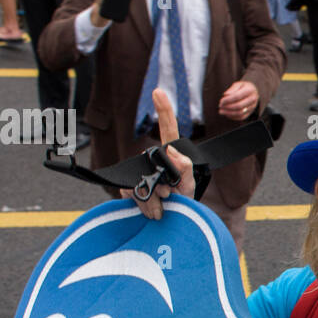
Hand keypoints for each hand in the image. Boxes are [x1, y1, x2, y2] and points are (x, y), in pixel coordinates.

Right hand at [122, 89, 195, 219]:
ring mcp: (139, 174)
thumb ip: (185, 169)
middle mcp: (153, 162)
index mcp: (170, 157)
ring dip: (153, 201)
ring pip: (139, 182)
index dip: (163, 111)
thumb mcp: (189, 187)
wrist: (171, 225)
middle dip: (161, 187)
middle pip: (151, 166)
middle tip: (170, 199)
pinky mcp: (128, 188)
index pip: (168, 130)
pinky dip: (143, 206)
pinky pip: (130, 193)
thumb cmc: (184, 205)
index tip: (158, 92)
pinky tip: (152, 212)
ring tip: (163, 210)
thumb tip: (172, 151)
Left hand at [218, 80, 259, 119]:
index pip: (237, 96)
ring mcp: (252, 107)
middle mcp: (253, 99)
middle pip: (239, 106)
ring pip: (240, 113)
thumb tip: (225, 95)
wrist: (253, 92)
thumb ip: (232, 89)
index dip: (228, 100)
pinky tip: (227, 114)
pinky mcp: (250, 112)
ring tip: (221, 111)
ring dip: (229, 113)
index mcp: (250, 90)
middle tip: (220, 106)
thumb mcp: (238, 84)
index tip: (221, 101)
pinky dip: (233, 117)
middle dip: (228, 107)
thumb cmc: (243, 87)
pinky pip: (241, 117)